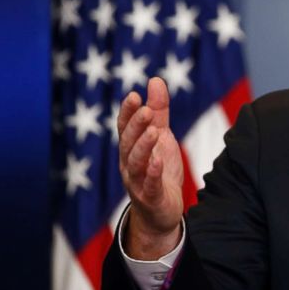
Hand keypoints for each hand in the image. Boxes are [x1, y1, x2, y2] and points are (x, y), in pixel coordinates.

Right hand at [118, 77, 184, 258]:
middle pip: (128, 142)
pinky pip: (148, 184)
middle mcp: (129, 163)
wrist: (163, 209)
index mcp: (131, 147)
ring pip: (135, 162)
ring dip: (143, 146)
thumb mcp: (162, 136)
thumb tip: (155, 80)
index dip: (127, 112)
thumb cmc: (159, 169)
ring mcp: (137, 181)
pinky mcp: (150, 197)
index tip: (134, 95)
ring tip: (154, 131)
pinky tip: (158, 161)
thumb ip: (159, 110)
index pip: (124, 127)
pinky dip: (152, 173)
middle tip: (146, 110)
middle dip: (135, 125)